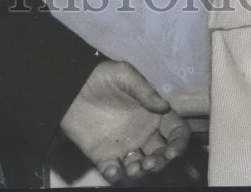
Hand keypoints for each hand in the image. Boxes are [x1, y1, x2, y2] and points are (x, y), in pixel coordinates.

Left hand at [60, 61, 189, 182]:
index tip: (172, 151)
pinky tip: (113, 169)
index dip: (179, 143)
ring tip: (133, 167)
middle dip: (161, 162)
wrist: (71, 87)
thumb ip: (144, 90)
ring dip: (142, 171)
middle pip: (163, 154)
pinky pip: (114, 172)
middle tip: (150, 163)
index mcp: (153, 113)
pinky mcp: (105, 156)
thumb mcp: (124, 75)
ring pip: (142, 166)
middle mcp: (143, 133)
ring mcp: (125, 146)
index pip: (176, 131)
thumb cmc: (101, 77)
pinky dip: (116, 175)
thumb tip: (165, 106)